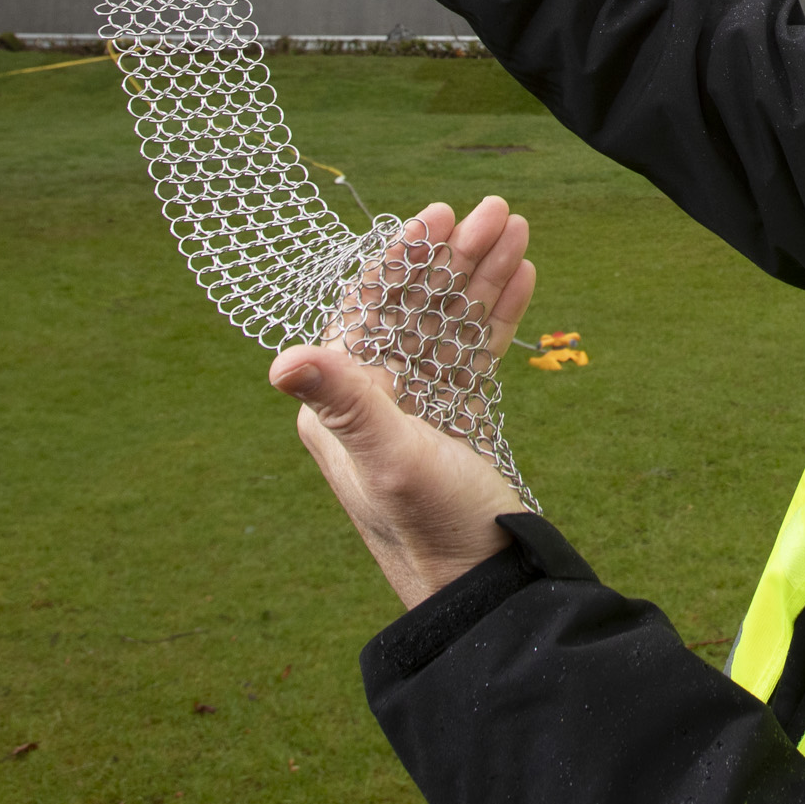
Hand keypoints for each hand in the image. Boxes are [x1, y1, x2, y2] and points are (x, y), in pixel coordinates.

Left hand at [271, 197, 539, 609]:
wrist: (486, 594)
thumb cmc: (435, 529)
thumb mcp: (391, 459)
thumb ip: (345, 402)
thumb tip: (281, 361)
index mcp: (341, 406)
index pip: (368, 308)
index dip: (403, 258)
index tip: (440, 214)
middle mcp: (373, 403)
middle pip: (414, 307)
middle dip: (455, 256)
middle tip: (501, 210)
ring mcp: (417, 411)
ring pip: (449, 323)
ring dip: (483, 275)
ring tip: (520, 229)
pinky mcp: (455, 424)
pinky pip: (473, 353)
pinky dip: (498, 315)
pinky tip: (523, 276)